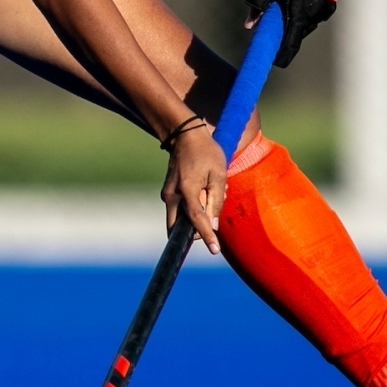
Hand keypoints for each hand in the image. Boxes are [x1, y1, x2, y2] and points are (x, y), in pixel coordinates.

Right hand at [161, 122, 226, 254]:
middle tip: (211, 223)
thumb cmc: (206, 152)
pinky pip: (178, 210)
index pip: (197, 221)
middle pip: (179, 228)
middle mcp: (171, 196)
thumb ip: (216, 202)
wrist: (184, 135)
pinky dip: (190, 209)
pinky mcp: (167, 192)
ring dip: (194, 218)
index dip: (207, 237)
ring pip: (179, 219)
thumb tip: (212, 225)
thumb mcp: (219, 175)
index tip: (214, 251)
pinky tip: (204, 191)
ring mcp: (167, 194)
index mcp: (186, 191)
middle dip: (194, 232)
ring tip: (210, 195)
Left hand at [245, 0, 348, 67]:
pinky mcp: (329, 4)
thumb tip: (249, 26)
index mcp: (302, 11)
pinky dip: (301, 13)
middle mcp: (317, 14)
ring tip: (284, 1)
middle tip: (269, 21)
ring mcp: (325, 10)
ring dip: (292, 20)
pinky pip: (312, 16)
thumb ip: (259, 4)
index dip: (282, 54)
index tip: (273, 61)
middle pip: (296, 34)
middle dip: (283, 31)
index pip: (291, 42)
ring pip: (304, 25)